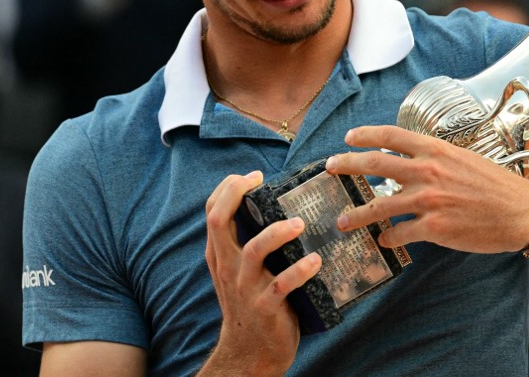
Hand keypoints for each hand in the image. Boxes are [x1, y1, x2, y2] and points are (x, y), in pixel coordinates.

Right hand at [199, 171, 321, 375]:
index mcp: (221, 254)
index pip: (212, 212)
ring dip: (277, 233)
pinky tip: (315, 262)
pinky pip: (281, 285)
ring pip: (254, 251)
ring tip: (299, 223)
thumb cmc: (252, 302)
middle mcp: (228, 267)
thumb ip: (248, 242)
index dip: (228, 188)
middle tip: (260, 182)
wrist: (250, 352)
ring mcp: (245, 287)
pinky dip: (299, 271)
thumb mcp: (240, 271)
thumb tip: (276, 205)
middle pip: (219, 222)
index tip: (252, 176)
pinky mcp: (265, 307)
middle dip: (235, 195)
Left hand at [326, 126, 528, 253]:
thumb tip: (408, 164)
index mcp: (436, 150)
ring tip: (342, 221)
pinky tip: (384, 241)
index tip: (349, 138)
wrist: (520, 212)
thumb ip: (434, 159)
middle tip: (330, 168)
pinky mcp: (434, 229)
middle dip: (347, 165)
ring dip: (357, 214)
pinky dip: (388, 238)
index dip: (365, 135)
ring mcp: (429, 201)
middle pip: (374, 164)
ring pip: (379, 206)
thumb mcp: (463, 159)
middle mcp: (428, 172)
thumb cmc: (495, 184)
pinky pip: (399, 233)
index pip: (391, 136)